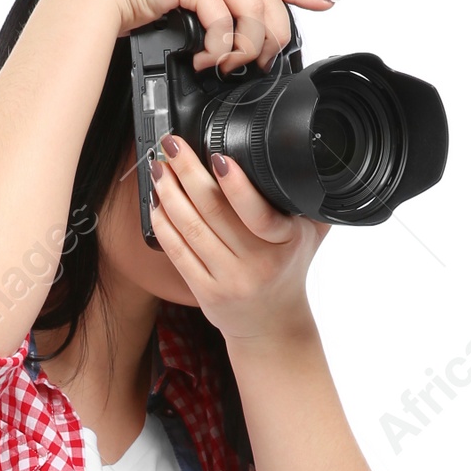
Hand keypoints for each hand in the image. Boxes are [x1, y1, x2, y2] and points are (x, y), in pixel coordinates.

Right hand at [93, 0, 333, 71]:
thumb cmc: (135, 4)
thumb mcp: (184, 6)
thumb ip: (211, 9)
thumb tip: (233, 37)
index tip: (325, 2)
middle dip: (272, 38)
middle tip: (260, 65)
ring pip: (252, 10)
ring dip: (246, 49)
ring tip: (228, 67)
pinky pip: (224, 20)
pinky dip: (219, 50)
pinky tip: (205, 60)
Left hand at [148, 136, 328, 344]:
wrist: (274, 325)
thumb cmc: (289, 271)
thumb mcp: (310, 236)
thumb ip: (311, 202)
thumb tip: (314, 157)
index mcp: (285, 242)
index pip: (257, 212)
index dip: (235, 184)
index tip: (218, 156)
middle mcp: (256, 263)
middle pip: (214, 211)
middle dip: (188, 172)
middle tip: (172, 146)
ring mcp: (229, 280)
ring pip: (191, 229)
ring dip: (170, 195)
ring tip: (160, 170)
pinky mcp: (206, 292)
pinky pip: (179, 254)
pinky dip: (164, 226)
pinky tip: (156, 205)